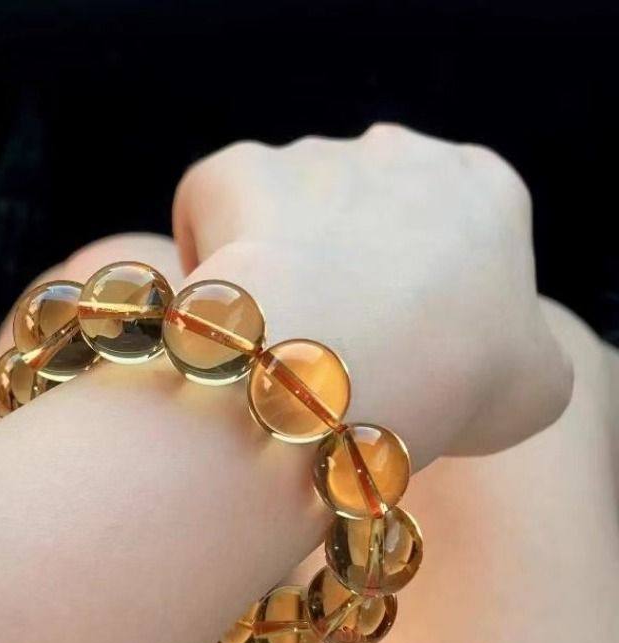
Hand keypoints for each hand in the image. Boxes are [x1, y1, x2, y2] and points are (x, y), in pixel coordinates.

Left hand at [174, 124, 572, 465]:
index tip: (391, 337)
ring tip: (275, 334)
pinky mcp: (243, 167)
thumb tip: (487, 355)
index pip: (444, 224)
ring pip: (284, 204)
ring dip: (278, 260)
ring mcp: (318, 154)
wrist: (350, 372)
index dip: (412, 285)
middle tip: (328, 341)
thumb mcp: (534, 385)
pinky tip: (229, 303)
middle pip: (359, 210)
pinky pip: (213, 202)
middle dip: (342, 266)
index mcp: (482, 191)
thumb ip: (517, 350)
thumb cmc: (454, 386)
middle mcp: (399, 153)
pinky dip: (211, 249)